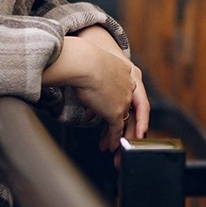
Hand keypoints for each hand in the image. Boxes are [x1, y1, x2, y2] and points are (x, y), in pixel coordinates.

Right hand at [49, 29, 147, 149]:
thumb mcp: (90, 63)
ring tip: (113, 145)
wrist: (83, 63)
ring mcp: (124, 99)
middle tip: (119, 132)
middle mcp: (128, 85)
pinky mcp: (116, 112)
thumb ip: (89, 73)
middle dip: (122, 121)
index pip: (123, 89)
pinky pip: (117, 130)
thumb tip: (77, 78)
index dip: (115, 100)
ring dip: (117, 135)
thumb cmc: (80, 59)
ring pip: (124, 121)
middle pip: (127, 107)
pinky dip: (113, 140)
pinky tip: (110, 147)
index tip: (109, 106)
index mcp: (123, 70)